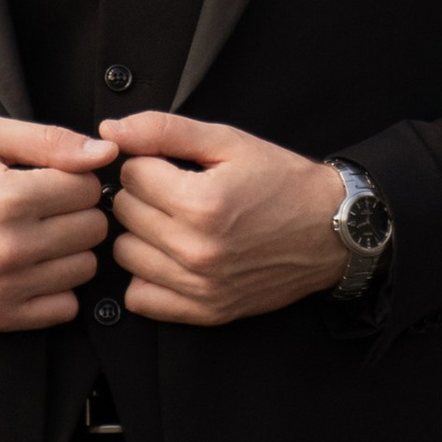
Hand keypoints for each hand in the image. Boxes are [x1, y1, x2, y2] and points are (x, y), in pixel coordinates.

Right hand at [0, 117, 111, 331]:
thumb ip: (49, 139)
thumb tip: (105, 152)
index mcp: (7, 197)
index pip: (87, 189)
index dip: (76, 178)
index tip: (54, 177)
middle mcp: (8, 247)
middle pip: (92, 230)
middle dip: (76, 212)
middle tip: (47, 205)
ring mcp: (2, 288)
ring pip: (84, 268)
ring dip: (70, 249)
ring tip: (39, 233)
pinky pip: (64, 308)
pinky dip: (56, 286)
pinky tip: (33, 265)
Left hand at [101, 112, 345, 326]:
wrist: (332, 230)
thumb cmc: (281, 182)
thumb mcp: (228, 141)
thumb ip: (164, 130)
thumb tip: (110, 130)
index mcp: (202, 203)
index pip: (130, 175)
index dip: (148, 162)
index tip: (171, 166)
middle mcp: (198, 250)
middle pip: (125, 214)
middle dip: (144, 195)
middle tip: (175, 191)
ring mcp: (201, 286)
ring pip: (126, 254)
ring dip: (142, 234)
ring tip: (173, 222)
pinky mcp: (206, 312)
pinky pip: (140, 298)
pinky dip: (147, 276)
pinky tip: (171, 256)